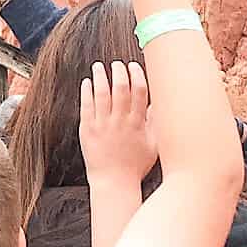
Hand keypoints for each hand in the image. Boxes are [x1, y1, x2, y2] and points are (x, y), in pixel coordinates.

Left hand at [80, 60, 156, 185]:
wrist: (114, 182)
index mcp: (138, 124)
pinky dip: (87, 91)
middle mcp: (120, 121)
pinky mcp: (87, 128)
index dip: (136, 76)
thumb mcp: (153, 146)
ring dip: (100, 77)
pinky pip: (86, 105)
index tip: (134, 66)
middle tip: (117, 64)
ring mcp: (103, 124)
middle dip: (119, 72)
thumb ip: (156, 124)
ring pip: (102, 93)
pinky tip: (87, 82)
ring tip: (99, 66)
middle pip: (120, 89)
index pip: (139, 92)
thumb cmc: (135, 165)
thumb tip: (159, 105)